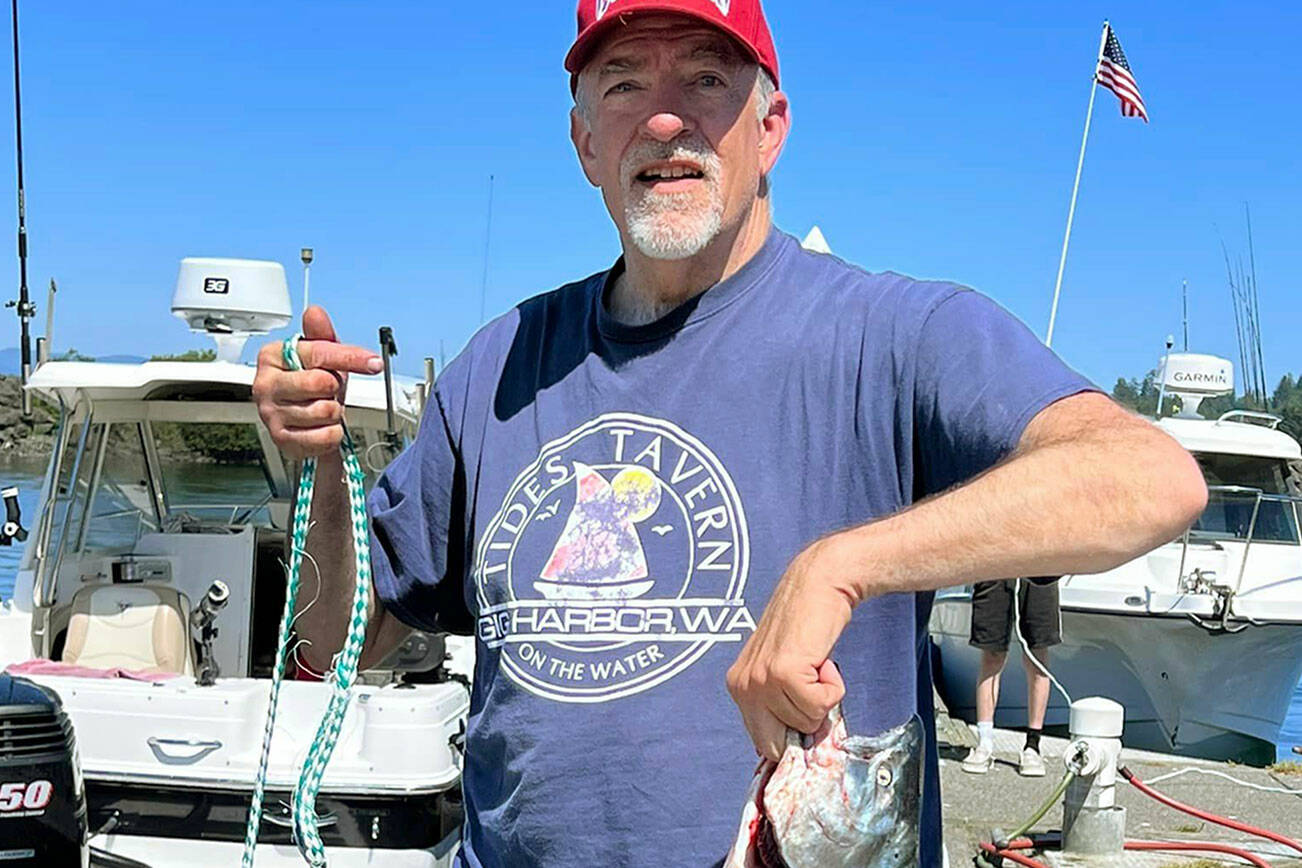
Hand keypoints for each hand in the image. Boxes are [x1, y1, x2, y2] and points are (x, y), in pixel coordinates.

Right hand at [252, 306, 382, 458]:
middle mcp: (265, 384)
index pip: (318, 353)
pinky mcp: (282, 439)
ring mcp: (270, 413)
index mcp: (272, 357)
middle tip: (328, 390)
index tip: (374, 362)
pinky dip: (332, 434)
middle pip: (321, 383)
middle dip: (334, 388)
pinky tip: (322, 427)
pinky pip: (324, 436)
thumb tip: (315, 312)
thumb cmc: (311, 385)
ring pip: (325, 411)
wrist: (306, 423)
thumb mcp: (322, 356)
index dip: (350, 357)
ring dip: (333, 412)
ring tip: (322, 408)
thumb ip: (322, 335)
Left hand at [726, 537, 855, 760]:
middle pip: (778, 745)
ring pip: (806, 723)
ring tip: (816, 663)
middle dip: (805, 724)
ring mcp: (761, 681)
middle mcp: (743, 687)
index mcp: (738, 687)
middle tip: (814, 688)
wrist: (818, 585)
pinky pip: (821, 706)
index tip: (807, 717)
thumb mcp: (782, 669)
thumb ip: (780, 705)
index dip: (791, 737)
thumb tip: (794, 752)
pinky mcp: (785, 673)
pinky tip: (822, 660)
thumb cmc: (807, 627)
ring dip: (823, 696)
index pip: (762, 742)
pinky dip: (833, 686)